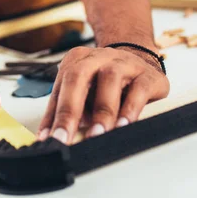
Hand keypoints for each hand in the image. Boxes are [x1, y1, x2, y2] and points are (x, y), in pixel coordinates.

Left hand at [38, 46, 168, 144]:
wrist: (143, 63)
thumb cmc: (107, 84)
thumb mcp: (85, 94)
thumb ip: (71, 112)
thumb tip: (57, 137)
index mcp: (77, 60)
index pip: (60, 88)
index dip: (52, 115)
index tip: (48, 139)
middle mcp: (98, 57)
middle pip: (77, 77)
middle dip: (69, 110)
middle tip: (63, 137)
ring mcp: (124, 63)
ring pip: (109, 79)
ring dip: (101, 110)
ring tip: (96, 135)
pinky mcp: (148, 76)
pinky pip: (139, 89)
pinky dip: (130, 109)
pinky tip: (124, 125)